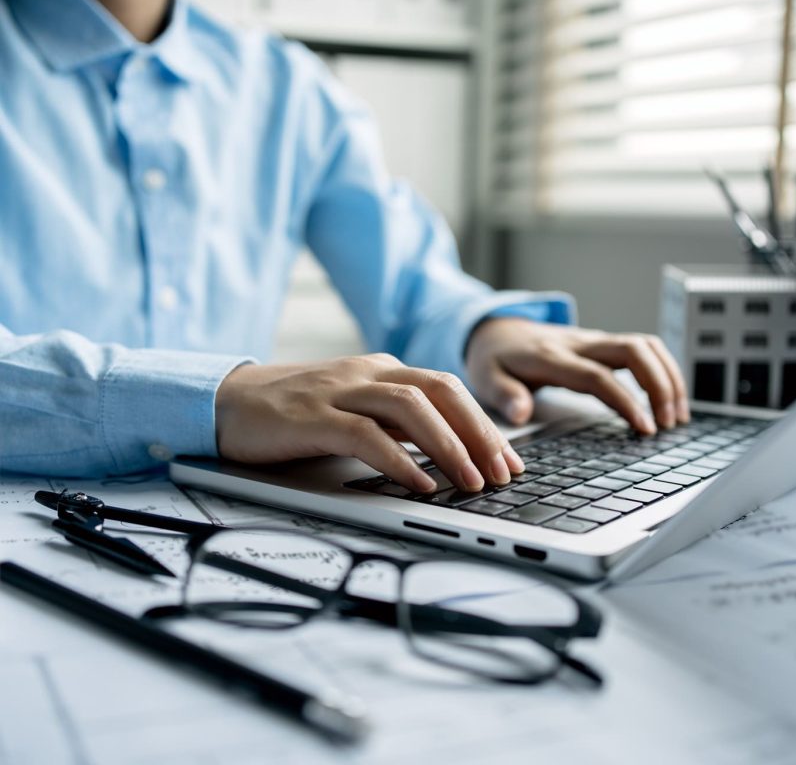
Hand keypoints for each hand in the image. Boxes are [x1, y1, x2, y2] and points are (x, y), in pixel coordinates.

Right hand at [215, 354, 523, 493]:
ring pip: (409, 408)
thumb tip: (445, 449)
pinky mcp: (312, 418)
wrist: (228, 401)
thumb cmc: (295, 411)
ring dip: (448, 446)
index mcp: (381, 370)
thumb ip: (394, 422)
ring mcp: (339, 391)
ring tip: (472, 482)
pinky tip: (419, 484)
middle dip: (479, 433)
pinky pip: (365, 435)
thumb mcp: (355, 408)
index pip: (447, 389)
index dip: (484, 424)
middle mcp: (367, 373)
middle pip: (439, 391)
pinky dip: (398, 460)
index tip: (509, 461)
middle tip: (503, 474)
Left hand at [465, 319, 689, 433]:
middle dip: (659, 384)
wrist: (495, 329)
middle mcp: (577, 344)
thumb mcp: (484, 378)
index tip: (645, 428)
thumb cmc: (493, 359)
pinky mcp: (601, 344)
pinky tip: (669, 399)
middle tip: (669, 424)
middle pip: (632, 349)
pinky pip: (641, 348)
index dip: (625, 401)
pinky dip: (662, 370)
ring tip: (676, 417)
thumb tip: (521, 413)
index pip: (596, 376)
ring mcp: (592, 341)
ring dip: (668, 376)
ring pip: (643, 344)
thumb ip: (503, 395)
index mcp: (550, 357)